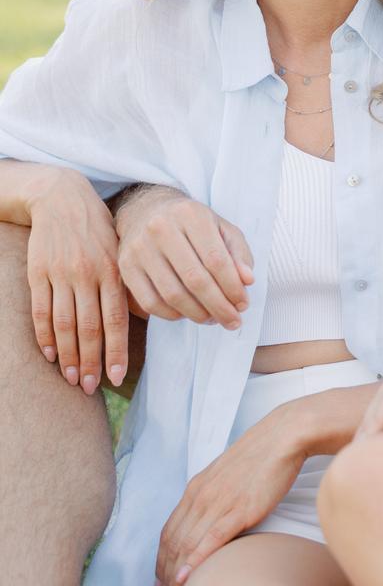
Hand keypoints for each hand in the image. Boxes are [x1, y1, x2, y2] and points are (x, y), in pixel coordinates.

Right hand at [24, 166, 128, 392]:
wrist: (62, 198)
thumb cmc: (98, 229)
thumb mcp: (120, 250)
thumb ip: (127, 283)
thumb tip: (141, 317)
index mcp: (112, 270)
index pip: (116, 319)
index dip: (116, 351)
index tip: (117, 378)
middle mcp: (88, 274)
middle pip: (88, 327)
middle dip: (90, 361)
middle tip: (90, 387)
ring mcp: (61, 274)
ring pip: (64, 324)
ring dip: (67, 355)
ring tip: (71, 378)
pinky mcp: (38, 272)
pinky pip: (41, 310)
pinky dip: (44, 335)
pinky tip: (49, 354)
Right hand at [116, 186, 253, 328]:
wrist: (146, 210)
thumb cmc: (191, 224)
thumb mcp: (220, 228)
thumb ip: (238, 253)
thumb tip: (247, 281)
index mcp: (190, 214)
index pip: (216, 259)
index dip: (232, 287)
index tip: (243, 305)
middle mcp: (161, 228)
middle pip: (195, 279)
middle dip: (219, 306)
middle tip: (233, 321)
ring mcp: (140, 247)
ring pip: (173, 294)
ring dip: (197, 314)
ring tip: (213, 319)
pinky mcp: (125, 266)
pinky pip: (151, 302)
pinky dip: (173, 315)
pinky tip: (187, 314)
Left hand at [155, 409, 301, 585]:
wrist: (282, 437)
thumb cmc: (260, 456)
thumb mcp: (226, 475)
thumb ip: (213, 496)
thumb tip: (209, 520)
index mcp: (196, 488)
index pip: (169, 531)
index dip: (161, 561)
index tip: (160, 584)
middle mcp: (200, 496)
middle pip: (173, 543)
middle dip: (164, 577)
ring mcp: (218, 503)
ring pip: (186, 546)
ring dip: (175, 578)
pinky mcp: (238, 510)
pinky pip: (210, 540)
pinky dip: (195, 561)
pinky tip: (186, 579)